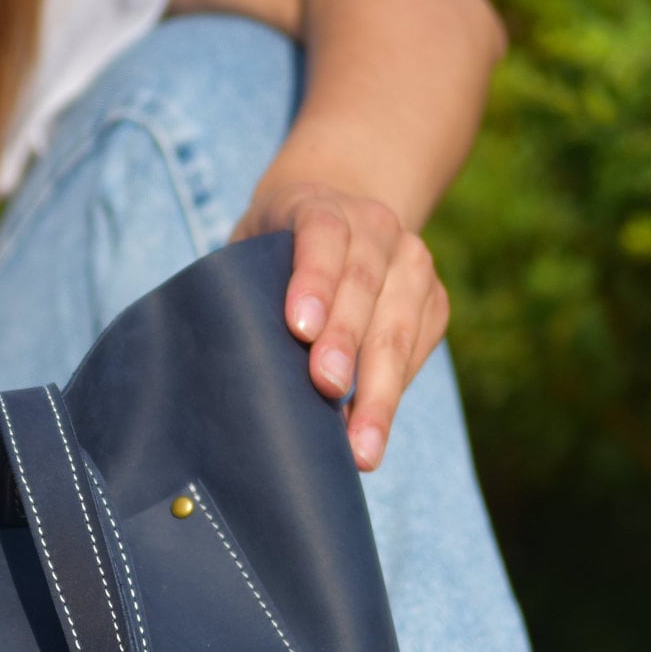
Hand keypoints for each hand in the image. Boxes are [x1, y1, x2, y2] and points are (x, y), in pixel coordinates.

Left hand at [233, 164, 448, 471]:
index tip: (299, 329)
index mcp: (321, 206)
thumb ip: (243, 288)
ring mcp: (412, 262)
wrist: (340, 216)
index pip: (322, 237)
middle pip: (363, 285)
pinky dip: (393, 393)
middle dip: (346, 342)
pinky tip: (371, 433)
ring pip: (398, 326)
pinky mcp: (433, 300)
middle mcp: (375, 227)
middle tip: (326, 388)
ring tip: (362, 446)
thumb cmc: (273, 251)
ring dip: (380, 389)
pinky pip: (417, 350)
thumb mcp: (252, 248)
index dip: (313, 281)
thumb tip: (217, 369)